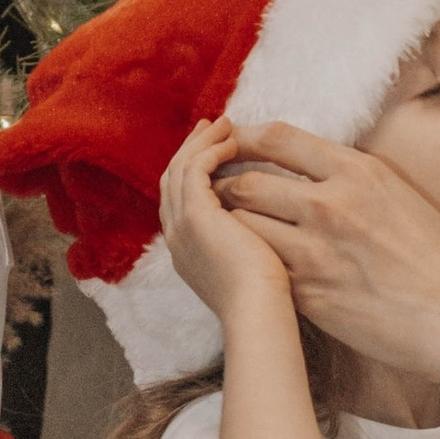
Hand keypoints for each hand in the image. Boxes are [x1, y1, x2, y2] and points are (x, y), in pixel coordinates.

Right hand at [161, 119, 292, 328]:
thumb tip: (264, 225)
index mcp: (186, 249)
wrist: (260, 314)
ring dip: (202, 144)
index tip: (214, 149)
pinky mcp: (195, 215)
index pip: (180, 198)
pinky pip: (194, 170)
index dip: (194, 170)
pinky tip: (232, 142)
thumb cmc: (265, 299)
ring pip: (181, 170)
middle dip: (192, 149)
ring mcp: (181, 225)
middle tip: (214, 126)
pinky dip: (210, 151)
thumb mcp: (247, 265)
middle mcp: (176, 236)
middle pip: (173, 179)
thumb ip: (244, 242)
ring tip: (226, 125)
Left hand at [216, 122, 439, 375]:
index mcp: (357, 170)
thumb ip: (349, 174)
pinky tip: (246, 262)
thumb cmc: (434, 254)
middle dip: (223, 183)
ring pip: (242, 224)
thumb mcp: (397, 192)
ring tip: (225, 228)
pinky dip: (247, 260)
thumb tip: (306, 163)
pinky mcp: (307, 292)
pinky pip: (259, 265)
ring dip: (227, 225)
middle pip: (246, 180)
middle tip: (214, 189)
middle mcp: (331, 203)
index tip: (233, 142)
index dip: (245, 137)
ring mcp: (315, 250)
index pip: (279, 137)